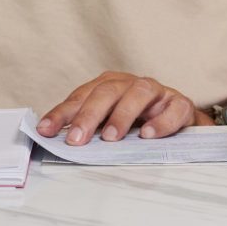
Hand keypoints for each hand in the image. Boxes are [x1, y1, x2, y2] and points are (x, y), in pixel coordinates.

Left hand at [36, 72, 196, 144]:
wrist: (180, 122)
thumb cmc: (139, 121)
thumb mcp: (110, 122)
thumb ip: (88, 128)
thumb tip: (52, 141)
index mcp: (110, 86)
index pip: (82, 96)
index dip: (63, 113)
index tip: (45, 131)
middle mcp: (132, 84)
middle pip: (107, 92)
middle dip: (89, 115)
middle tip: (76, 139)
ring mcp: (158, 93)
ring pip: (140, 93)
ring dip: (123, 114)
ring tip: (110, 137)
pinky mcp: (181, 104)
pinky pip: (173, 109)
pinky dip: (161, 121)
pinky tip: (148, 135)